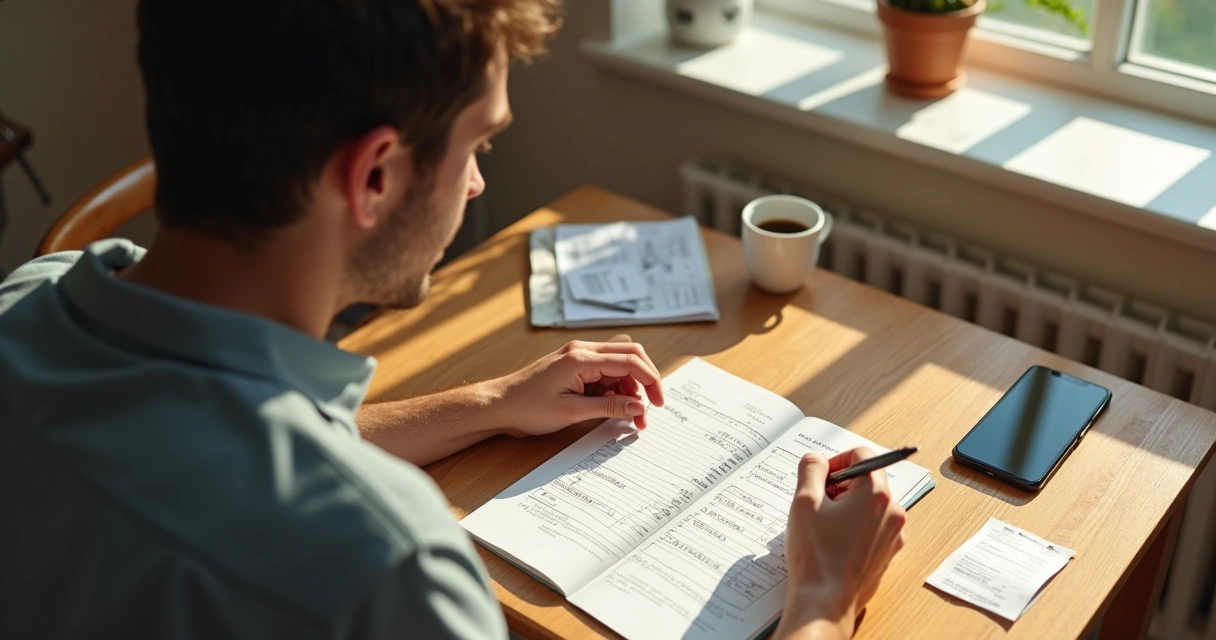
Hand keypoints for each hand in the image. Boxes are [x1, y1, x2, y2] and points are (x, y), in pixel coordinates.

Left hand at [488, 335, 665, 435]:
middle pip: (629, 355)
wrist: (499, 405)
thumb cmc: (527, 407)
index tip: (658, 403)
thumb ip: (608, 408)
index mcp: (581, 358)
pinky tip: (616, 409)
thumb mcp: (571, 412)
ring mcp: (579, 358)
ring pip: (619, 365)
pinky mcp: (576, 368)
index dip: (650, 380)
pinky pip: (605, 374)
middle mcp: (582, 351)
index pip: (629, 360)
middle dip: (645, 380)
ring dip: (630, 389)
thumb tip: (638, 407)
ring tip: (632, 417)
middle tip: (651, 406)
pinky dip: (616, 390)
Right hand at [775, 448, 906, 639]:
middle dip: (840, 485)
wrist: (826, 602)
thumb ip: (810, 469)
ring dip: (846, 506)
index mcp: (875, 493)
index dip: (836, 460)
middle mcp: (892, 511)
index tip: (819, 478)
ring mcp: (893, 534)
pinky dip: (854, 527)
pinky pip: (872, 527)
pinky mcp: (887, 553)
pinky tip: (833, 543)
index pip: (862, 455)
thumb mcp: (804, 502)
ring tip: (823, 526)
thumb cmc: (816, 554)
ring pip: (869, 504)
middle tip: (817, 504)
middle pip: (867, 479)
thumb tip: (816, 459)